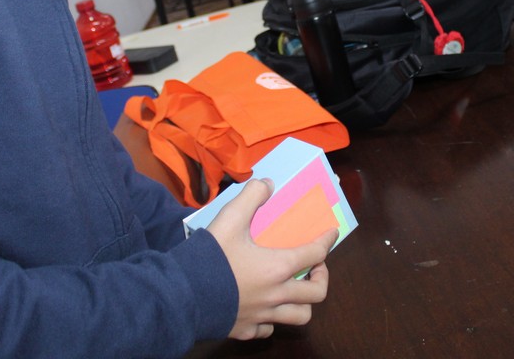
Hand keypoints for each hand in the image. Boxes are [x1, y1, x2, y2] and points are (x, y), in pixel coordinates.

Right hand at [207, 179, 336, 340]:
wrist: (182, 296)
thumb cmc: (210, 257)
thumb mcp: (229, 219)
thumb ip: (251, 196)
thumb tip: (267, 183)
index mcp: (278, 267)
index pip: (315, 253)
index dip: (326, 241)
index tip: (332, 233)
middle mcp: (276, 294)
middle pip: (316, 293)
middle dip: (322, 278)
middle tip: (314, 267)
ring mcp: (262, 315)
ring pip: (299, 317)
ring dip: (303, 303)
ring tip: (296, 290)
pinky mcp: (245, 330)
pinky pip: (268, 329)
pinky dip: (272, 320)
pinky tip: (265, 309)